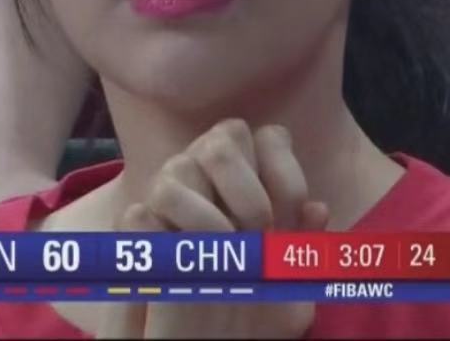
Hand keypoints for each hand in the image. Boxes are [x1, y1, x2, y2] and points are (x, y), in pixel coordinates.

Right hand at [98, 119, 328, 338]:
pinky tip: (190, 269)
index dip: (284, 171)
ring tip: (224, 257)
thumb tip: (317, 208)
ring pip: (179, 166)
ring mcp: (165, 200)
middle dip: (250, 192)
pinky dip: (168, 242)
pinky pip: (139, 214)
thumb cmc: (254, 312)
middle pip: (225, 138)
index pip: (268, 137)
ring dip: (210, 217)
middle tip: (258, 237)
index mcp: (246, 179)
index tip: (289, 218)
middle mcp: (204, 177)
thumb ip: (304, 245)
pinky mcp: (132, 235)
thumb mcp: (288, 282)